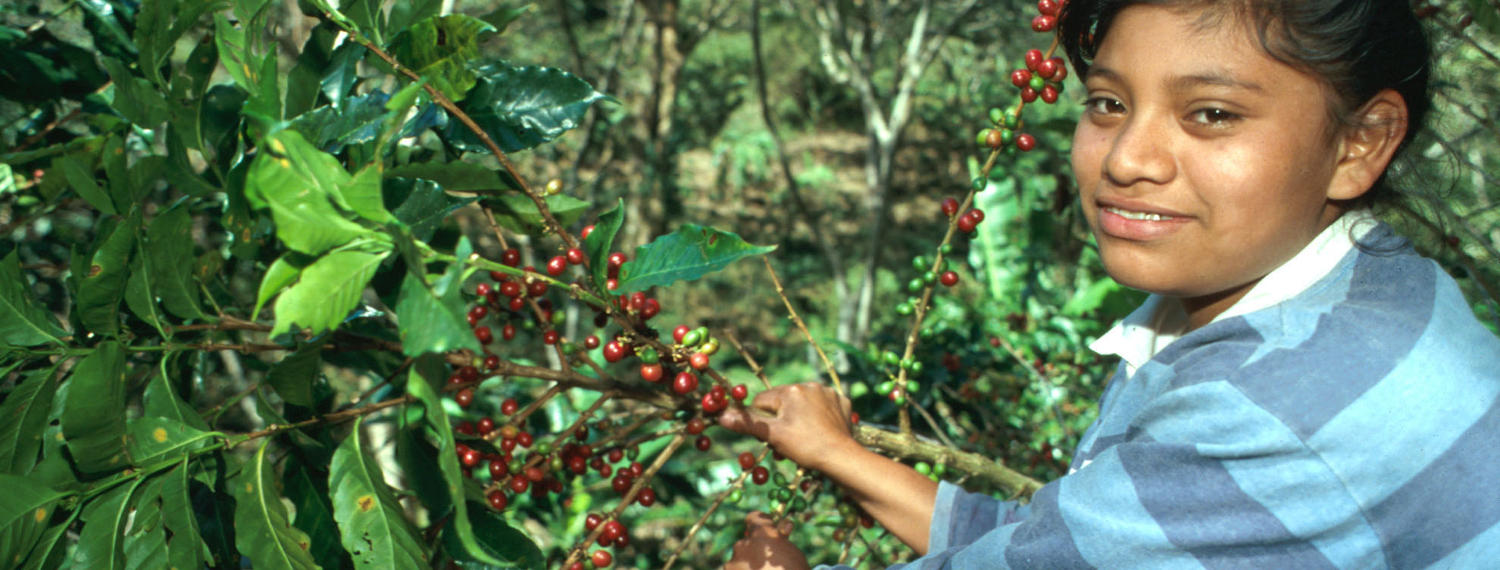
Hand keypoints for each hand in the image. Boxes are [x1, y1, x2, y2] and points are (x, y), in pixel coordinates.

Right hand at [718, 382, 856, 471]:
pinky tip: (821, 430)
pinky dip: (819, 417)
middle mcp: (809, 385)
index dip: (763, 421)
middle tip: (787, 441)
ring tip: (804, 437)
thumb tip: (721, 416)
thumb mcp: (773, 436)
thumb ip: (748, 423)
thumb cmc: (805, 446)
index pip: (763, 401)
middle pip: (783, 402)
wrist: (841, 457)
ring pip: (803, 403)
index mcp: (790, 390)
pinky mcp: (842, 402)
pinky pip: (823, 406)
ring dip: (799, 417)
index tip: (771, 437)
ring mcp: (828, 393)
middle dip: (781, 419)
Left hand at [724, 511, 810, 569]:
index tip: (766, 528)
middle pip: (746, 541)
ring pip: (739, 559)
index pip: (754, 518)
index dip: (760, 522)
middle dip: (755, 548)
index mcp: (762, 534)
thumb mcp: (794, 553)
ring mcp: (734, 563)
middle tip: (766, 561)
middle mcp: (744, 544)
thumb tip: (784, 527)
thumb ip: (782, 539)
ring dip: (747, 565)